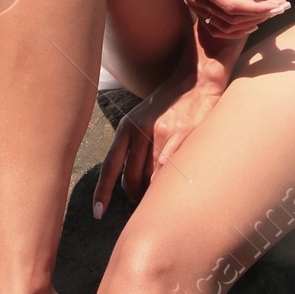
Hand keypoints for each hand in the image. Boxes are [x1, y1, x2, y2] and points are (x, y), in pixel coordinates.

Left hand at [93, 50, 228, 216]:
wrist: (196, 81)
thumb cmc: (170, 104)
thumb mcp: (143, 118)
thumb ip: (133, 144)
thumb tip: (129, 181)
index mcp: (127, 125)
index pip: (110, 165)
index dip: (102, 192)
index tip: (98, 213)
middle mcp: (140, 129)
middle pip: (130, 177)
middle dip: (134, 194)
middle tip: (141, 200)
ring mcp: (161, 133)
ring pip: (150, 178)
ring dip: (152, 191)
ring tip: (158, 192)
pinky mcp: (181, 136)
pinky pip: (169, 172)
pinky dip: (167, 184)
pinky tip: (171, 186)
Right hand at [178, 0, 286, 44]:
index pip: (232, 5)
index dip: (257, 9)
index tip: (280, 5)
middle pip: (229, 18)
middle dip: (258, 15)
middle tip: (282, 6)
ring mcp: (193, 2)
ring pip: (224, 27)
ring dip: (249, 23)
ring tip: (271, 12)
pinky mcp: (197, 5)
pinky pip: (216, 26)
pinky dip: (236, 28)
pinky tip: (253, 22)